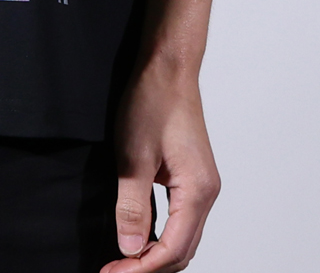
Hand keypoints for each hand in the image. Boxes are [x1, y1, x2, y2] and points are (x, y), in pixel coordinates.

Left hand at [100, 61, 220, 272]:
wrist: (167, 67)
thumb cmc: (153, 102)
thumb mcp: (133, 156)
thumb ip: (132, 205)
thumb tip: (128, 248)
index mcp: (197, 191)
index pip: (172, 249)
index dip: (141, 268)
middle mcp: (206, 192)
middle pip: (182, 250)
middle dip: (148, 266)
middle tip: (113, 271)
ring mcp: (201, 183)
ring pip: (182, 236)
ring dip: (154, 252)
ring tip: (122, 259)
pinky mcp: (191, 175)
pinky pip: (180, 217)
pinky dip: (160, 233)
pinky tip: (138, 233)